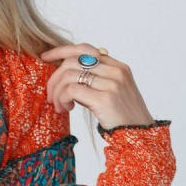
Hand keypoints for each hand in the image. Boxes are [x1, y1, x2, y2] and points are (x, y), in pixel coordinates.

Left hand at [40, 44, 155, 129]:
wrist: (140, 136)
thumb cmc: (123, 118)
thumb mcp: (112, 93)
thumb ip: (96, 81)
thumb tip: (67, 74)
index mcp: (118, 67)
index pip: (85, 49)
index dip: (62, 51)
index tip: (45, 57)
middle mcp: (116, 71)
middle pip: (72, 61)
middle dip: (55, 78)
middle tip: (51, 96)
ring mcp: (112, 83)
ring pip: (69, 75)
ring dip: (57, 91)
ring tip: (59, 106)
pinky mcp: (105, 98)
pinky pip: (71, 90)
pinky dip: (62, 99)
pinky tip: (66, 108)